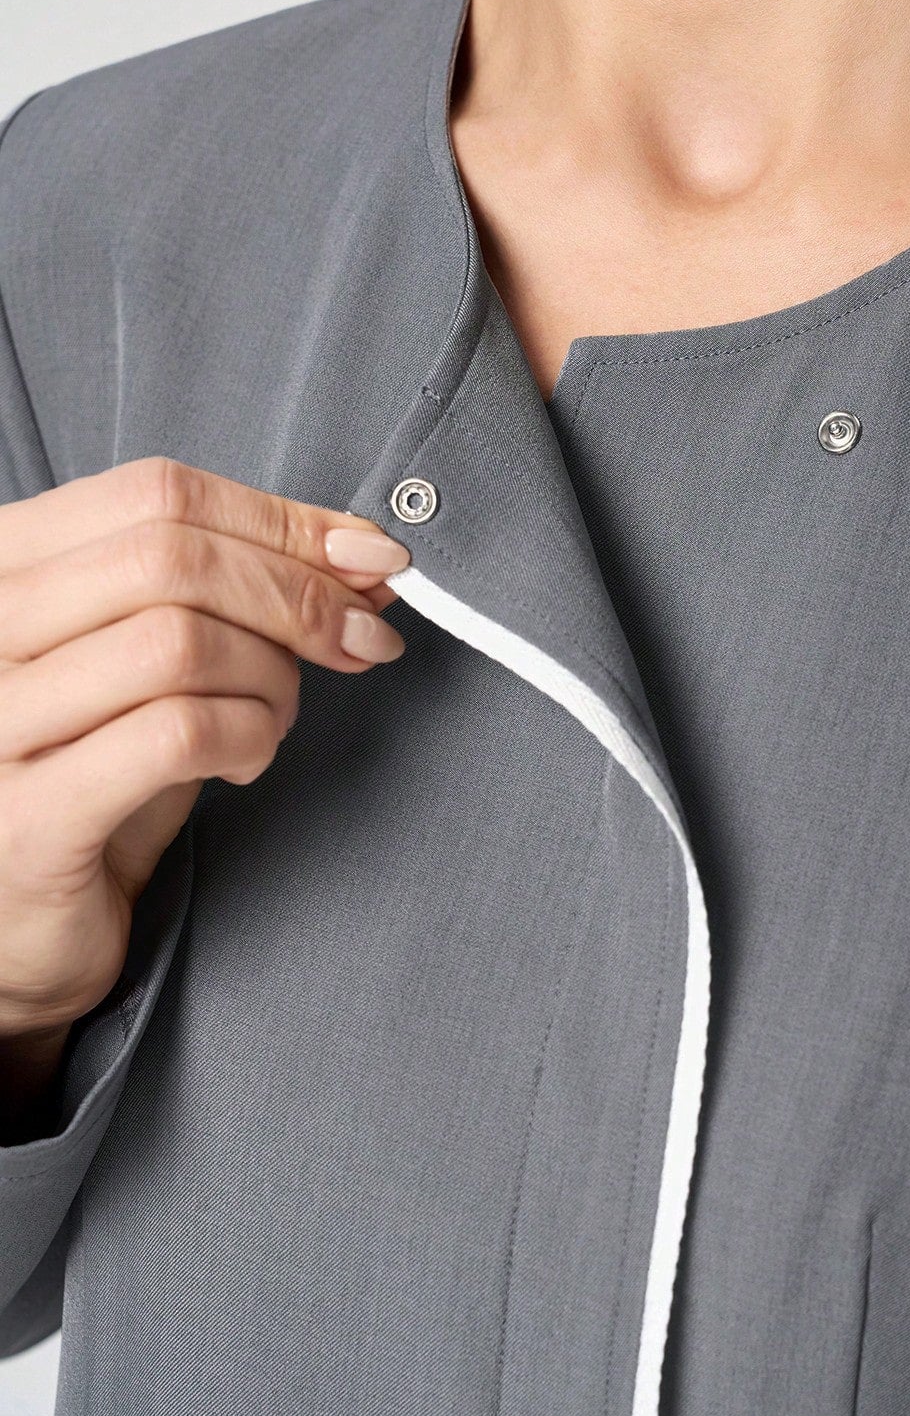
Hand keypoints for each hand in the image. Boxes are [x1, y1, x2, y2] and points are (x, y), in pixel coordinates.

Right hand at [0, 457, 411, 1057]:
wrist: (15, 921)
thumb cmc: (91, 769)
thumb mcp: (156, 658)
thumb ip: (239, 596)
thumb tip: (362, 558)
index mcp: (4, 563)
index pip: (156, 494)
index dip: (281, 520)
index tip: (367, 559)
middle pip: (173, 558)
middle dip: (298, 595)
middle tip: (361, 640)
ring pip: (180, 643)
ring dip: (270, 678)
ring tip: (273, 716)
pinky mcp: (29, 816)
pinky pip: (178, 735)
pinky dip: (247, 737)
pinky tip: (244, 761)